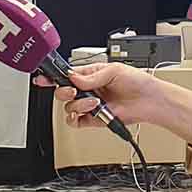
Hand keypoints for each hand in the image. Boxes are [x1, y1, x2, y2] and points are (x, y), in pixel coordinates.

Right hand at [49, 62, 191, 140]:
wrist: (149, 101)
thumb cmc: (137, 82)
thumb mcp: (114, 70)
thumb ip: (92, 76)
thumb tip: (75, 79)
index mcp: (90, 75)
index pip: (66, 75)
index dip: (52, 76)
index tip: (42, 78)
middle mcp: (87, 90)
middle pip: (62, 92)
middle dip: (64, 91)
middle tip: (74, 90)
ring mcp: (89, 105)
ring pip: (69, 107)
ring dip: (78, 104)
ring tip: (94, 102)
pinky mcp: (93, 119)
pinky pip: (75, 121)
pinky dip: (78, 117)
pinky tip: (89, 111)